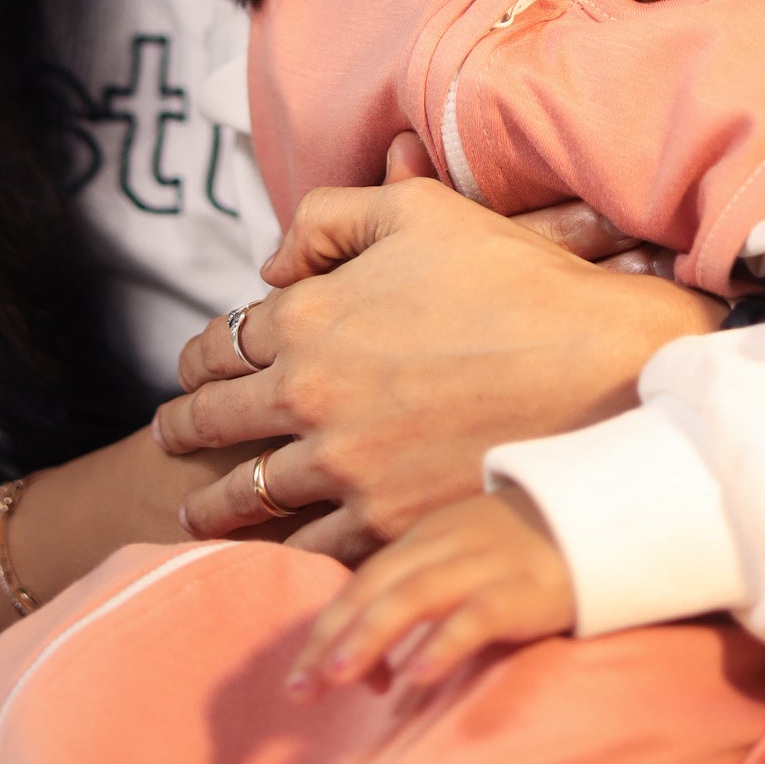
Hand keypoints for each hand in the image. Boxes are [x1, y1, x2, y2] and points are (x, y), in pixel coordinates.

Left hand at [153, 175, 722, 560]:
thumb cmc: (513, 275)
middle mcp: (310, 398)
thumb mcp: (415, 209)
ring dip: (215, 502)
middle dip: (183, 427)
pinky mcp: (386, 521)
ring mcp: (346, 467)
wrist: (597, 367)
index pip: (220, 343)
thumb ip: (328, 219)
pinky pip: (310, 548)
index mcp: (307, 319)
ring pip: (250, 495)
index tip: (192, 367)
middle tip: (167, 436)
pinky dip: (283, 551)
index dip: (199, 356)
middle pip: (216, 421)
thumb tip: (273, 265)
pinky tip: (272, 554)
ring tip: (197, 512)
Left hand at [288, 490, 575, 697]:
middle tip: (299, 691)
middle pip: (376, 588)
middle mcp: (446, 544)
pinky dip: (443, 643)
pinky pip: (477, 615)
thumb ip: (416, 603)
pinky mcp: (524, 589)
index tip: (299, 679)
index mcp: (426, 539)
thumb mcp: (461, 563)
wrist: (601, 518)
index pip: (363, 582)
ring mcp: (485, 563)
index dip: (328, 628)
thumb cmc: (520, 555)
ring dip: (371, 635)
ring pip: (415, 595)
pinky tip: (418, 674)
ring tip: (339, 678)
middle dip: (332, 637)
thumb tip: (370, 672)